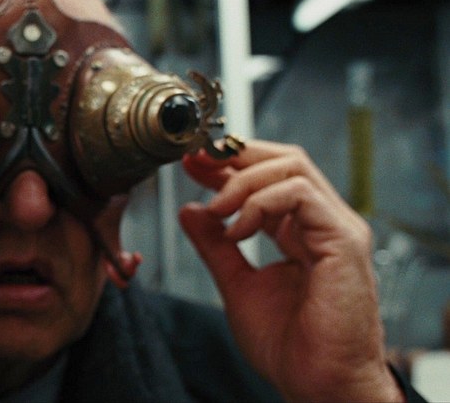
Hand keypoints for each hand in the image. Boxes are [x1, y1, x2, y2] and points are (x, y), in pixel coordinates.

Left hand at [179, 140, 402, 401]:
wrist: (319, 384)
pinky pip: (300, 195)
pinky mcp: (343, 241)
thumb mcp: (237, 285)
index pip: (269, 177)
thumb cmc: (289, 346)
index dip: (229, 164)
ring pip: (293, 168)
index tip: (192, 163)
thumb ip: (215, 246)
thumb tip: (190, 211)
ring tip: (216, 210)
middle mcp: (323, 224)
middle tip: (197, 163)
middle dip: (236, 156)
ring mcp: (337, 229)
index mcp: (302, 232)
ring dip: (242, 181)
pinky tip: (237, 230)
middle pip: (285, 160)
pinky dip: (260, 203)